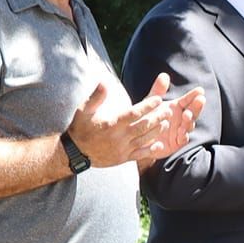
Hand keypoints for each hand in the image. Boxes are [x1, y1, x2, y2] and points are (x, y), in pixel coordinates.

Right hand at [69, 74, 197, 166]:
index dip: (148, 106)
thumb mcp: (83, 111)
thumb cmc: (80, 129)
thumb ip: (95, 97)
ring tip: (166, 123)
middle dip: (157, 117)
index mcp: (111, 124)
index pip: (134, 113)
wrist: (75, 153)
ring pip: (144, 139)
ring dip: (156, 131)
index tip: (158, 99)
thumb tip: (104, 83)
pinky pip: (140, 155)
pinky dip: (151, 150)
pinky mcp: (123, 159)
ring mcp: (122, 149)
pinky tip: (159, 145)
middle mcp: (119, 137)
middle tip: (168, 110)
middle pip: (143, 126)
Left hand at [136, 86, 202, 161]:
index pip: (187, 101)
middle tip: (200, 100)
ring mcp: (180, 132)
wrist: (138, 139)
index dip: (193, 96)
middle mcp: (181, 120)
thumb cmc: (145, 119)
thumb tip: (164, 75)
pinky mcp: (176, 144)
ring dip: (189, 122)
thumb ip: (157, 91)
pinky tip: (180, 134)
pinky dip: (182, 137)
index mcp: (176, 109)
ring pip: (188, 127)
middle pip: (192, 113)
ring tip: (187, 116)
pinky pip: (181, 141)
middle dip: (196, 107)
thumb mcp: (150, 104)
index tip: (200, 90)